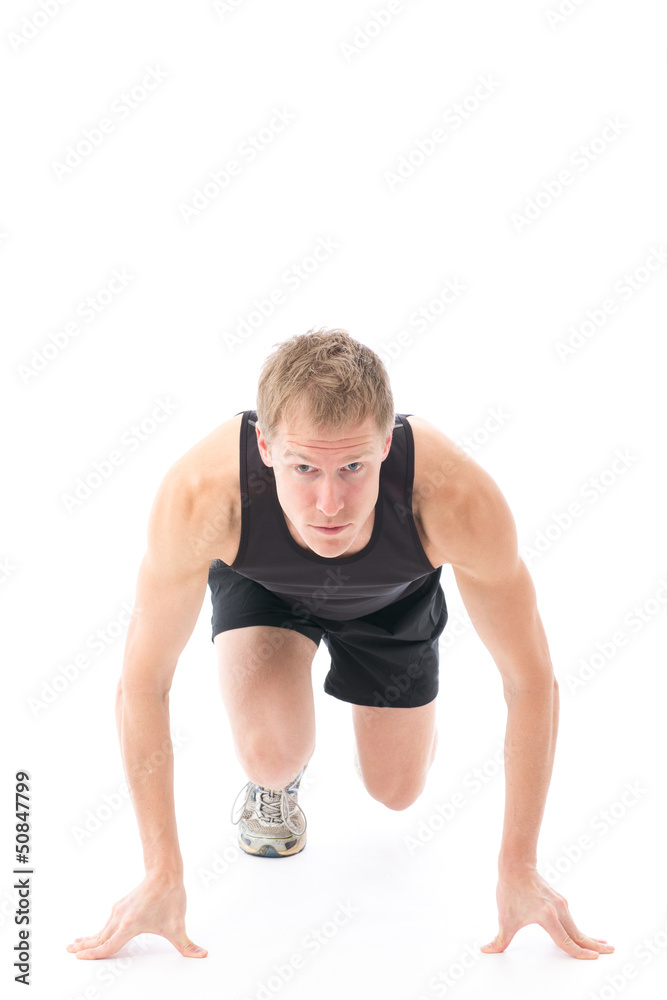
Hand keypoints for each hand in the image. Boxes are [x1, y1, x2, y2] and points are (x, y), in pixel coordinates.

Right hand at [66, 873, 206, 959]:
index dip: (93, 954)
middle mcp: (120, 918)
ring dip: (89, 937)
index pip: (108, 945)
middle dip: (84, 946)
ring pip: (102, 928)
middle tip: (69, 951)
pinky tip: (97, 932)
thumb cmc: (170, 897)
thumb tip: (202, 954)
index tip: (79, 957)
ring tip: (76, 943)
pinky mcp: (123, 904)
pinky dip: (98, 929)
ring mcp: (120, 910)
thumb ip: (188, 945)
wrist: (165, 871)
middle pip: (99, 937)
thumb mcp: (178, 926)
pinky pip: (107, 922)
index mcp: (130, 925)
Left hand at [481, 865, 614, 959]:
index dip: (580, 953)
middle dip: (595, 945)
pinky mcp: (559, 900)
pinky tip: (584, 934)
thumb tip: (485, 950)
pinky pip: (572, 919)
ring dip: (589, 937)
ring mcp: (560, 904)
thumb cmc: (510, 890)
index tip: (594, 958)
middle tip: (611, 951)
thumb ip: (499, 940)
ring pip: (577, 926)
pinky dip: (580, 928)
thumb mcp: (504, 918)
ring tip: (603, 945)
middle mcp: (558, 910)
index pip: (566, 941)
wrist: (515, 865)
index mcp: (547, 916)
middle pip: (578, 933)